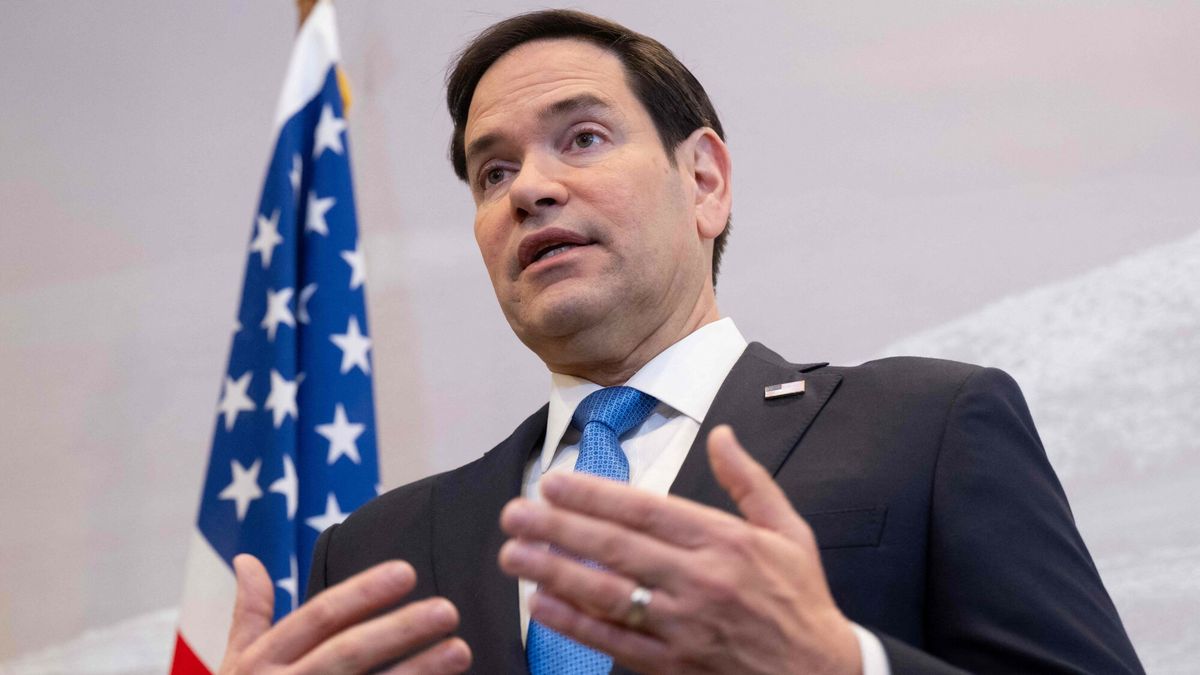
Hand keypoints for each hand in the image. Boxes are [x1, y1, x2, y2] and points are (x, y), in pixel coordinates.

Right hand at [218, 555, 470, 673]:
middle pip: (348, 653)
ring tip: (459, 651)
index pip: (318, 617)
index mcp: (262, 663)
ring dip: (417, 673)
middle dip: (399, 630)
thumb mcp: (235, 665)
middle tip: (448, 610)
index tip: (407, 572)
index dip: (363, 593)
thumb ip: (250, 614)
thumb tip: (248, 558)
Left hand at [498, 425, 861, 674]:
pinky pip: (615, 642)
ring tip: (514, 555)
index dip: (595, 495)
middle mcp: (701, 580)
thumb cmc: (801, 599)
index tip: (554, 483)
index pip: (646, 510)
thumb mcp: (789, 531)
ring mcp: (685, 626)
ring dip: (554, 572)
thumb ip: (749, 481)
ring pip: (608, 595)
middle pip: (616, 549)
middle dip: (558, 528)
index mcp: (725, 541)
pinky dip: (576, 624)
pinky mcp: (675, 665)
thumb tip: (722, 435)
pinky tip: (543, 605)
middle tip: (516, 513)